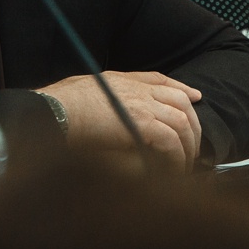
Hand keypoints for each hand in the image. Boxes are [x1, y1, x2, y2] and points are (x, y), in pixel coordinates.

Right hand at [38, 71, 202, 172]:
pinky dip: (176, 157)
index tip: (194, 97)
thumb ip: (102, 97)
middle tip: (192, 146)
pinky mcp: (142, 123)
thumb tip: (109, 113)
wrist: (53, 112)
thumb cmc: (59, 107)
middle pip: (180, 100)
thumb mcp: (81, 91)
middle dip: (192, 124)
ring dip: (187, 146)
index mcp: (122, 80)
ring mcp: (141, 103)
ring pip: (182, 121)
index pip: (160, 79)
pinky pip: (171, 141)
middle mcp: (136, 89)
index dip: (181, 88)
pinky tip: (173, 170)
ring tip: (184, 165)